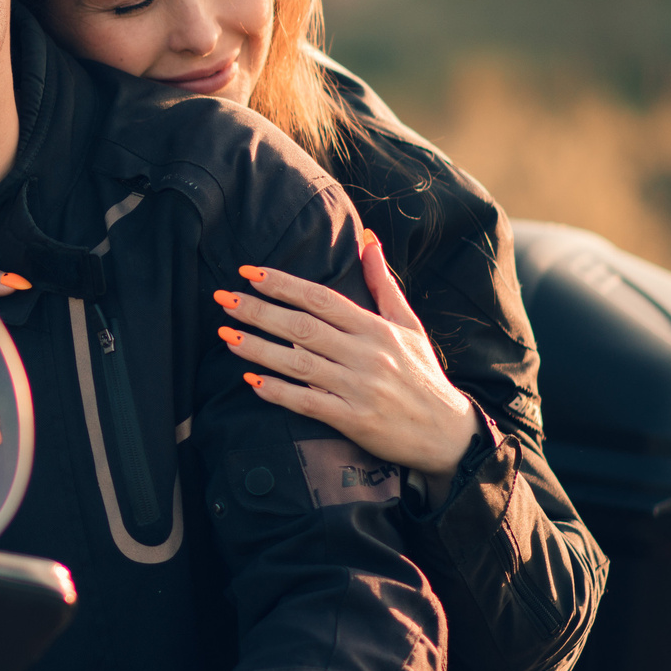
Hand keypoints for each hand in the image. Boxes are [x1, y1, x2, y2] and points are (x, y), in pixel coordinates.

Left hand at [213, 228, 480, 498]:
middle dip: (259, 311)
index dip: (283, 284)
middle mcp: (366, 354)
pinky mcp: (354, 420)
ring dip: (259, 349)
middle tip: (223, 299)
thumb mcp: (408, 324)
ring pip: (299, 363)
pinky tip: (252, 382)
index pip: (321, 299)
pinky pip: (309, 403)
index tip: (249, 273)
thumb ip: (382, 283)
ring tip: (226, 335)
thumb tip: (367, 239)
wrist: (446, 432)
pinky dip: (279, 392)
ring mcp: (359, 388)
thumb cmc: (422, 374)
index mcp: (376, 328)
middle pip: (302, 327)